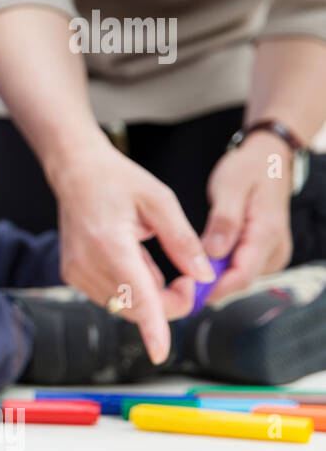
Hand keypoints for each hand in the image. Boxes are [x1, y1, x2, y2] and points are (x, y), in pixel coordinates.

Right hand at [48, 139, 212, 364]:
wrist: (76, 172)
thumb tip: (203, 277)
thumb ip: (183, 242)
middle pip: (136, 307)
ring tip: (150, 256)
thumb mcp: (160, 201)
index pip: (137, 294)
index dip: (152, 327)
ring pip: (125, 306)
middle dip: (169, 303)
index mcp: (110, 242)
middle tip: (188, 277)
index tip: (160, 352)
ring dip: (149, 294)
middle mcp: (87, 262)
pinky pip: (112, 297)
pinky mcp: (73, 276)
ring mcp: (76, 272)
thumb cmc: (118, 181)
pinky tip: (132, 259)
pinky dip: (131, 287)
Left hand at [200, 131, 294, 301]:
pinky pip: (240, 268)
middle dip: (209, 283)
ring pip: (238, 278)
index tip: (184, 289)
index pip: (242, 276)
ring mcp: (271, 254)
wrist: (267, 161)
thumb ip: (224, 222)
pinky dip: (220, 267)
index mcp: (266, 235)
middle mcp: (274, 250)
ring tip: (187, 260)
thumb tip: (214, 254)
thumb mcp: (230, 188)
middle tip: (177, 276)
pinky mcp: (264, 253)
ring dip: (213, 275)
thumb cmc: (247, 170)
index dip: (212, 288)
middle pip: (239, 281)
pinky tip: (203, 253)